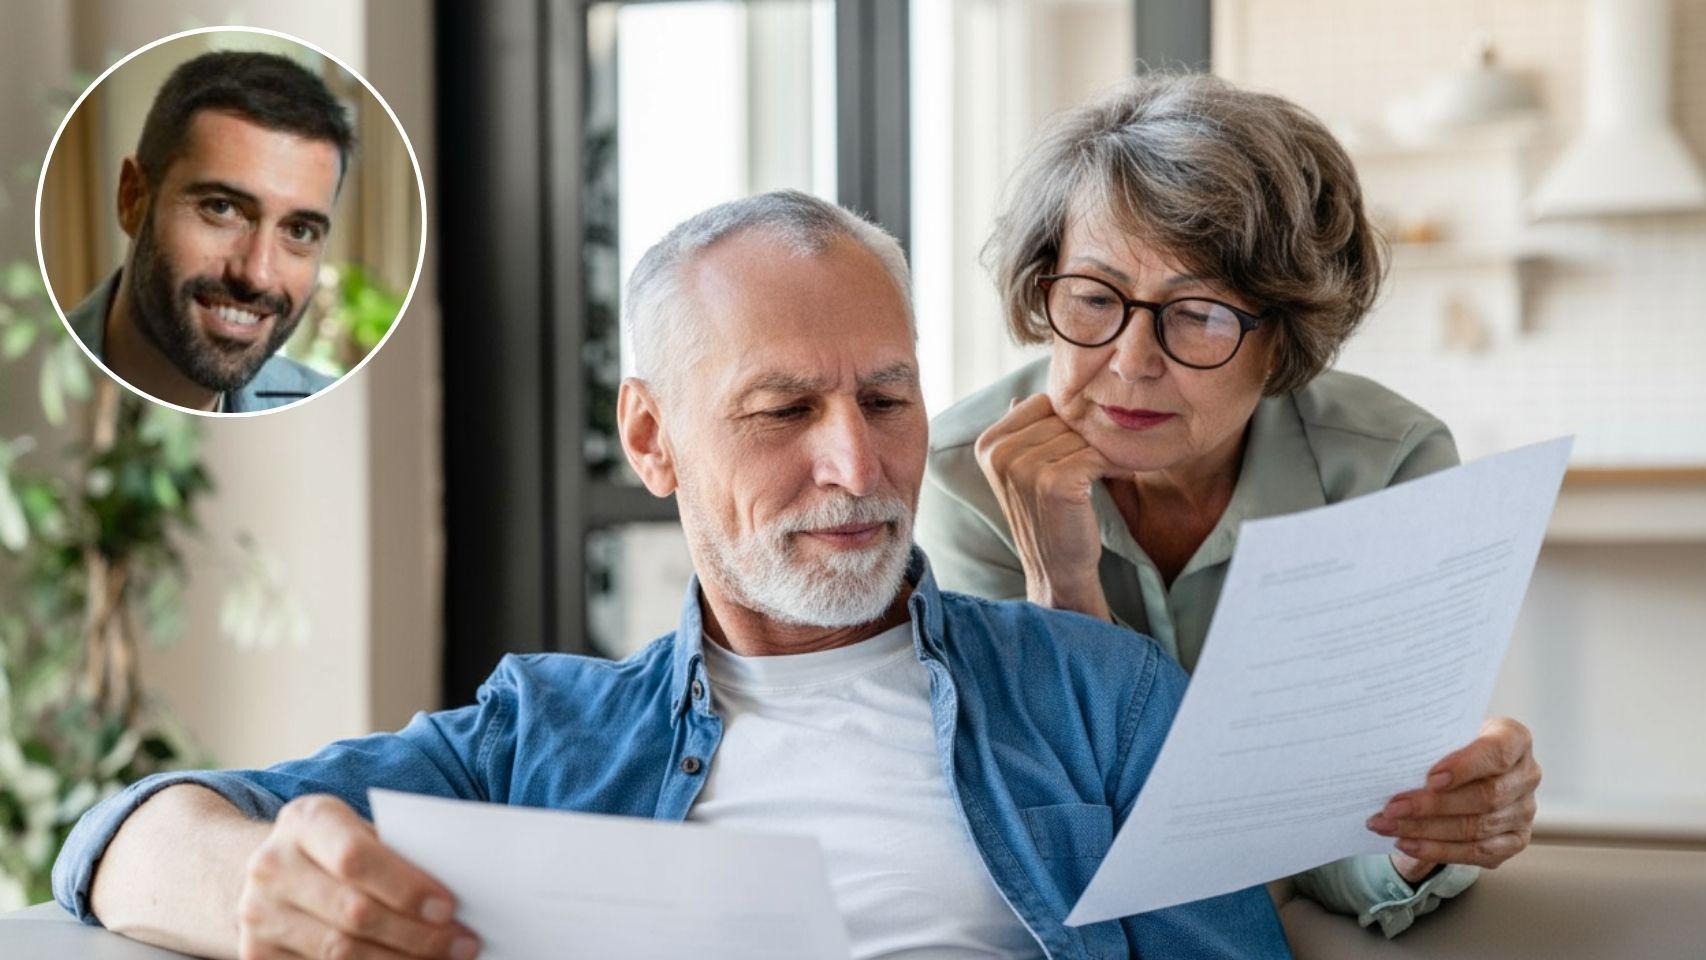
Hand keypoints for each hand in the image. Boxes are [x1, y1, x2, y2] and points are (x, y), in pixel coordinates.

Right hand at [238, 794, 479, 959]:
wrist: (272, 868)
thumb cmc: (336, 845)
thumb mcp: (359, 830)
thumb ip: (395, 855)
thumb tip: (454, 901)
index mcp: (305, 821)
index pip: (356, 859)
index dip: (405, 888)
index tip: (449, 908)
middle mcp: (272, 866)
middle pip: (353, 913)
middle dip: (416, 935)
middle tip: (462, 944)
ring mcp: (257, 914)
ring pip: (340, 952)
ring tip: (443, 959)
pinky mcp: (257, 953)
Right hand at [974, 393, 1122, 618]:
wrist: (1057, 568)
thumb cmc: (1048, 515)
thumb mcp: (1024, 470)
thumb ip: (1021, 432)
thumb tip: (1017, 397)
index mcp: (988, 444)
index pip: (1042, 402)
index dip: (1066, 424)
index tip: (1071, 451)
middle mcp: (1000, 453)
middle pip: (1064, 417)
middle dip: (1086, 438)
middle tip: (1093, 465)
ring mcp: (1023, 468)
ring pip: (1083, 435)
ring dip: (1101, 452)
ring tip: (1100, 475)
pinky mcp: (1053, 483)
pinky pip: (1097, 454)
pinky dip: (1113, 465)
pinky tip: (1110, 481)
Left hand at [1368, 716, 1540, 879]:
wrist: (1468, 769)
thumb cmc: (1451, 745)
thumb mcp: (1446, 734)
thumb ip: (1432, 744)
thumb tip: (1391, 765)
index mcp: (1514, 738)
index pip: (1496, 752)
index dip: (1465, 767)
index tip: (1430, 779)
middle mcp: (1526, 775)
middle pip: (1484, 797)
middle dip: (1432, 806)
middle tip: (1392, 809)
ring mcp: (1524, 811)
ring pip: (1477, 828)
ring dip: (1427, 831)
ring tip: (1388, 827)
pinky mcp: (1515, 840)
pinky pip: (1477, 852)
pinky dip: (1438, 850)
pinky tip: (1408, 844)